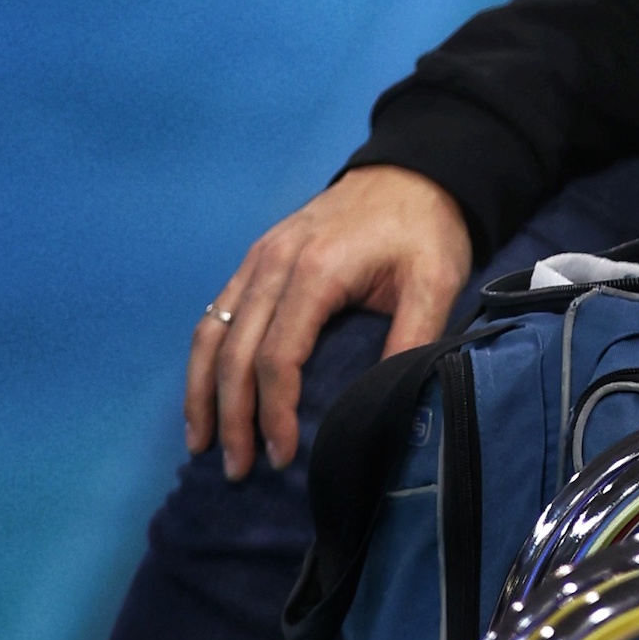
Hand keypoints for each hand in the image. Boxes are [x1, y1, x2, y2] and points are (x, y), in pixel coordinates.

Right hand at [187, 164, 473, 481]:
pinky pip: (216, 313)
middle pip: (235, 353)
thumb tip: (387, 400)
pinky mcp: (255, 258)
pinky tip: (206, 393)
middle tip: (237, 468)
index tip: (283, 455)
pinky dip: (205, 358)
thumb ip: (413, 338)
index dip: (274, 412)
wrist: (411, 171)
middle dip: (231, 416)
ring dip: (202, 392)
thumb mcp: (435, 281)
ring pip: (211, 333)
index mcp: (317, 270)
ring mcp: (257, 258)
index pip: (278, 357)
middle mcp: (273, 263)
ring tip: (203, 443)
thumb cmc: (425, 228)